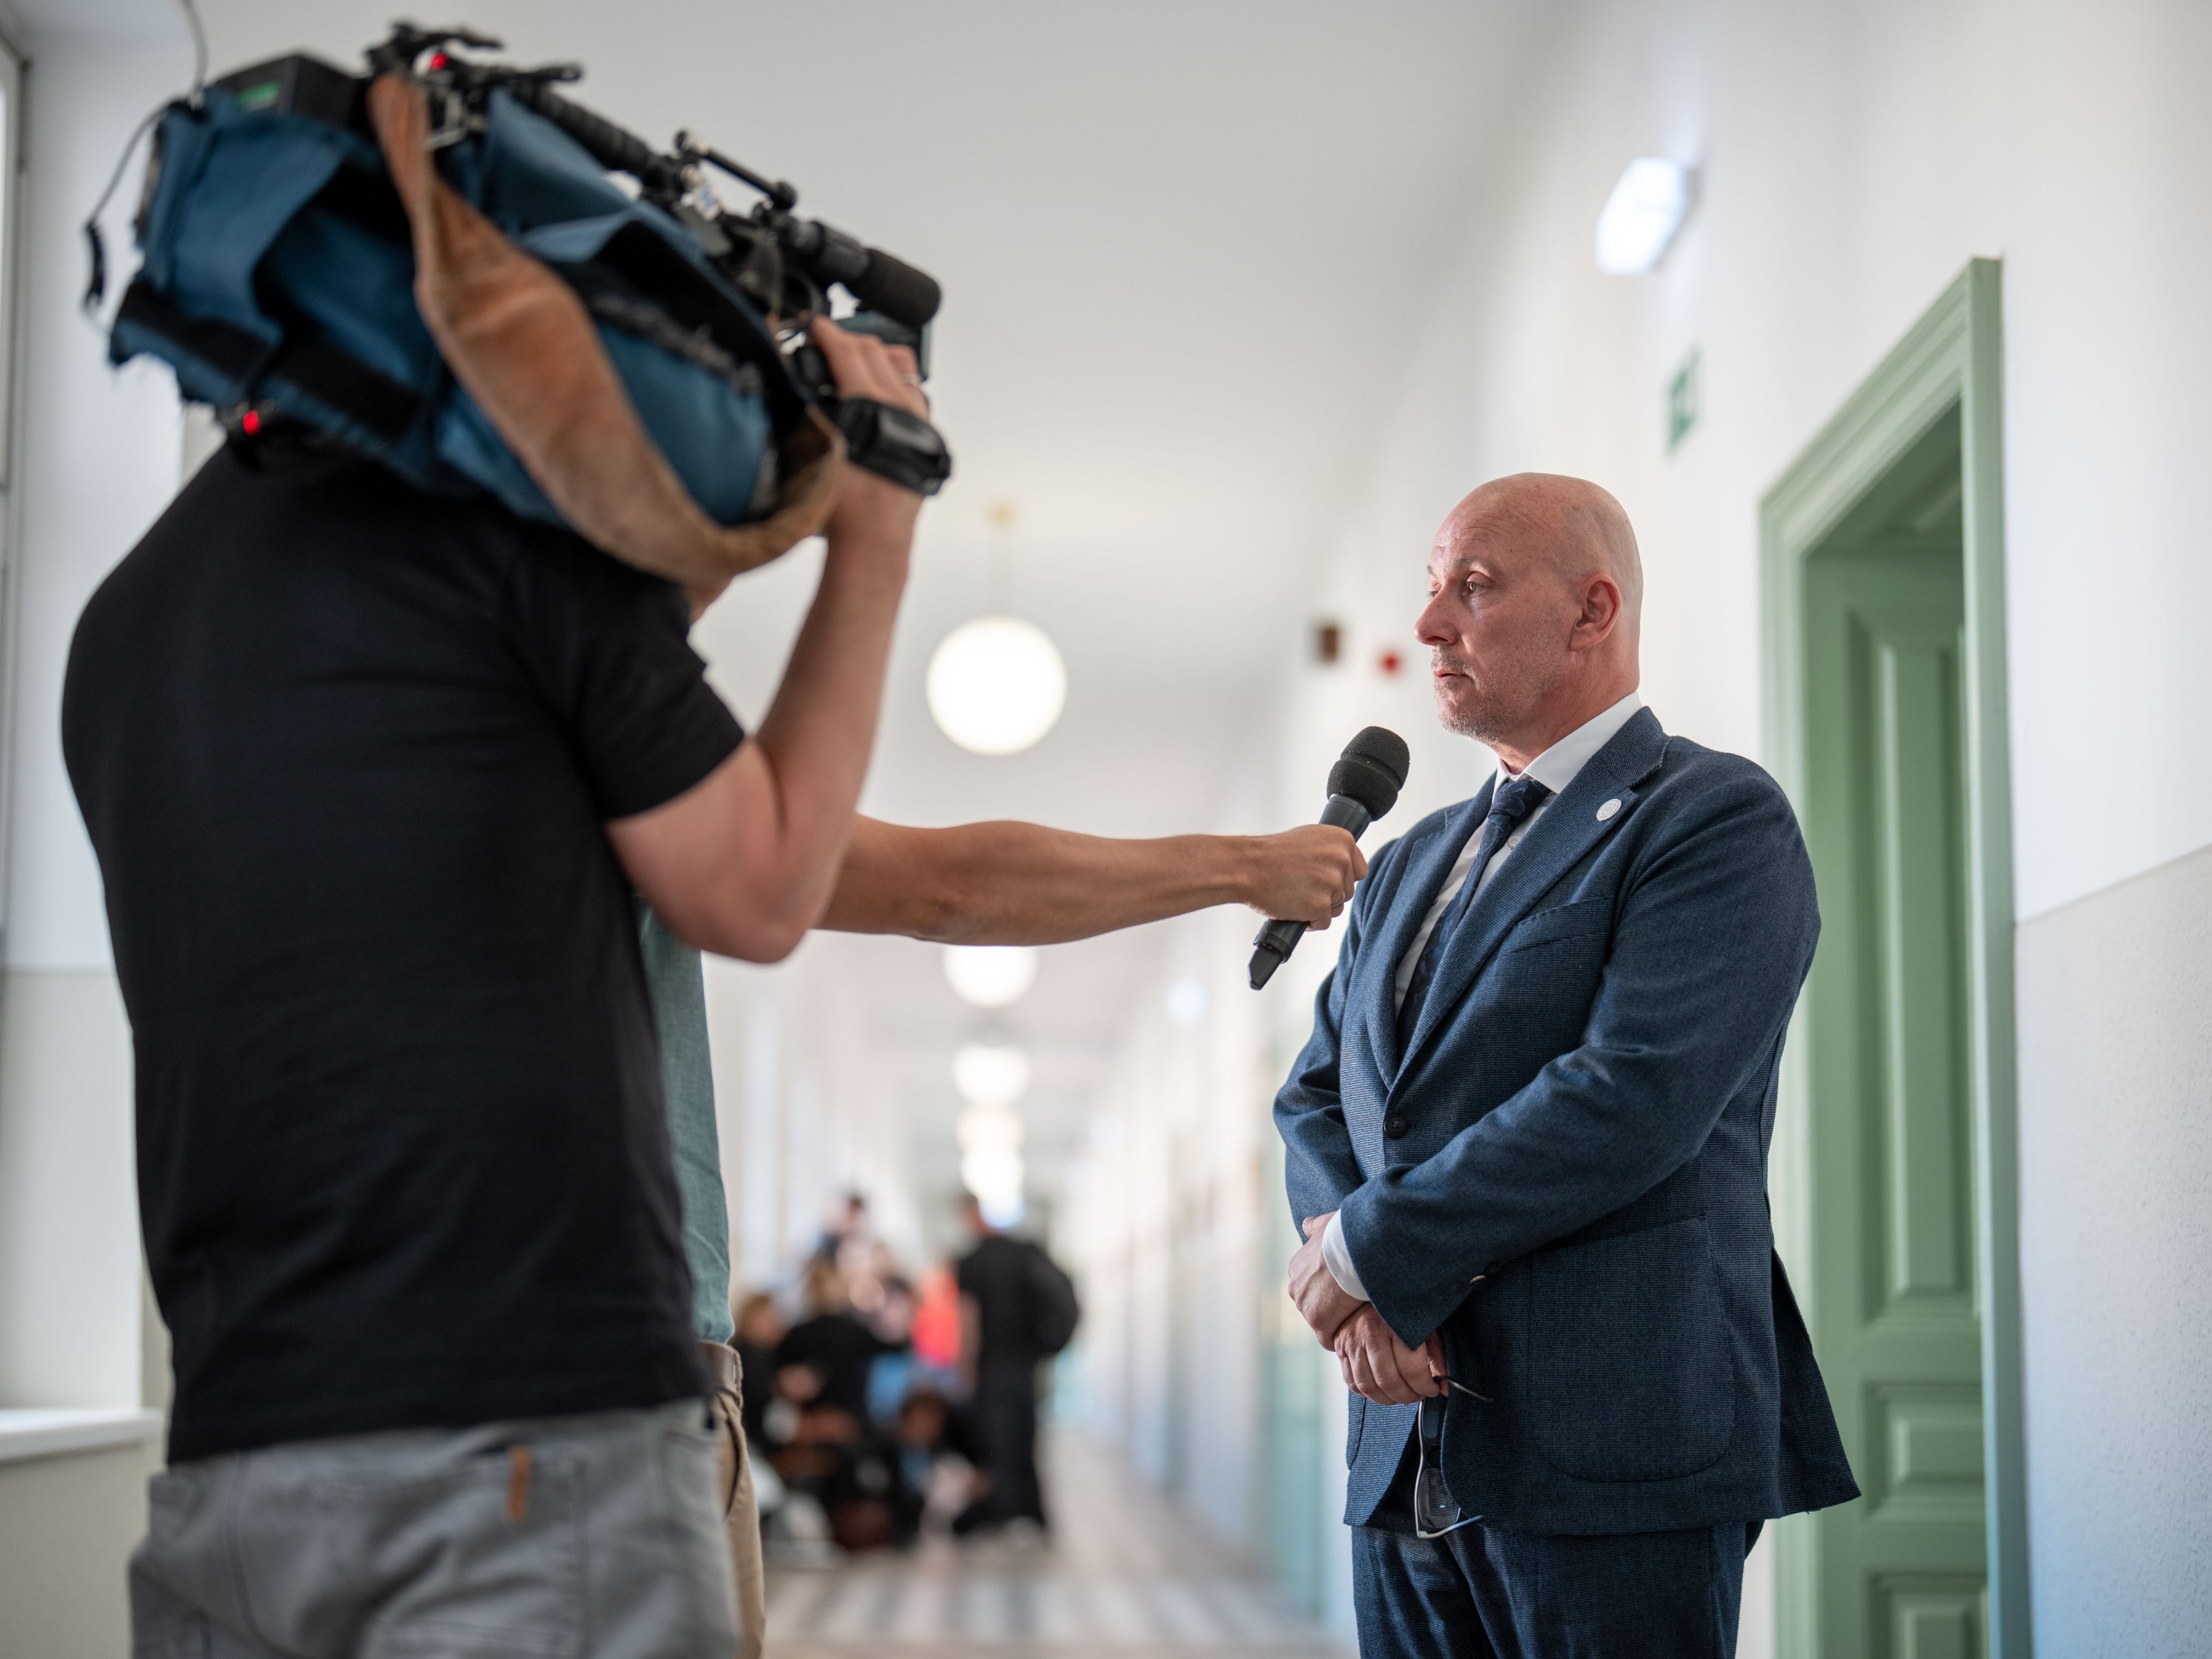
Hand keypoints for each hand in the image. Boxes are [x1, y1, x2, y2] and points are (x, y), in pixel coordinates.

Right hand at [811, 317, 930, 553]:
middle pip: (876, 352)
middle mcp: (902, 409)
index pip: (847, 352)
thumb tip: (791, 381)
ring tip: (853, 358)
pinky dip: (895, 382)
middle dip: (848, 339)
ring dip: (876, 356)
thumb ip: (805, 412)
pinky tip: (878, 389)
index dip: (826, 333)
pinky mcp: (927, 437)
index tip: (813, 324)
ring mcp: (920, 422)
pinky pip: (914, 393)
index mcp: (872, 407)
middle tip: (826, 340)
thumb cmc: (839, 509)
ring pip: (902, 368)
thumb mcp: (813, 454)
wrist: (874, 541)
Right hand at [1241, 826, 1366, 930]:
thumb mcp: (1308, 838)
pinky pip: (1323, 922)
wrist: (1247, 866)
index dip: (1341, 879)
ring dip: (1318, 908)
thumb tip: (1345, 866)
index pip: (1359, 870)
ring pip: (1336, 908)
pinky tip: (1293, 908)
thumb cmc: (1271, 853)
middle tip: (1302, 887)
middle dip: (1328, 894)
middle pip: (1347, 891)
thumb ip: (1331, 851)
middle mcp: (1341, 859)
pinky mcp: (1320, 905)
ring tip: (1296, 895)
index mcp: (1342, 839)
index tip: (1325, 880)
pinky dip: (1309, 921)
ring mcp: (1332, 883)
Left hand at [1289, 1213, 1362, 1346]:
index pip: (1309, 1286)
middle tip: (1353, 1303)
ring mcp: (1305, 1306)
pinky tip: (1354, 1331)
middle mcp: (1295, 1288)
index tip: (1343, 1290)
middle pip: (1313, 1304)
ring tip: (1357, 1316)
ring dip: (1337, 1320)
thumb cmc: (1343, 1235)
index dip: (1326, 1290)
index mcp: (1296, 1268)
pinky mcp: (1319, 1321)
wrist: (1353, 1249)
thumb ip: (1314, 1227)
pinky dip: (1339, 1337)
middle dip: (1330, 1306)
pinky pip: (1327, 1338)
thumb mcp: (1325, 1225)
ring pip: (1320, 1321)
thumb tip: (1307, 1224)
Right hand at [1333, 1307, 1445, 1405]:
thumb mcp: (1425, 1325)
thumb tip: (1445, 1387)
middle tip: (1417, 1395)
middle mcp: (1369, 1330)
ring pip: (1368, 1386)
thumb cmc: (1403, 1307)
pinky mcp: (1340, 1348)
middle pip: (1388, 1381)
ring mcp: (1351, 1340)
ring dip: (1388, 1399)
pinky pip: (1352, 1382)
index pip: (1411, 1369)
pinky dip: (1368, 1393)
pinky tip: (1382, 1390)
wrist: (1373, 1287)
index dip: (1425, 1386)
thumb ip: (1437, 1356)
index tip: (1433, 1389)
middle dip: (1407, 1396)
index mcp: (1394, 1322)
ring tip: (1401, 1395)